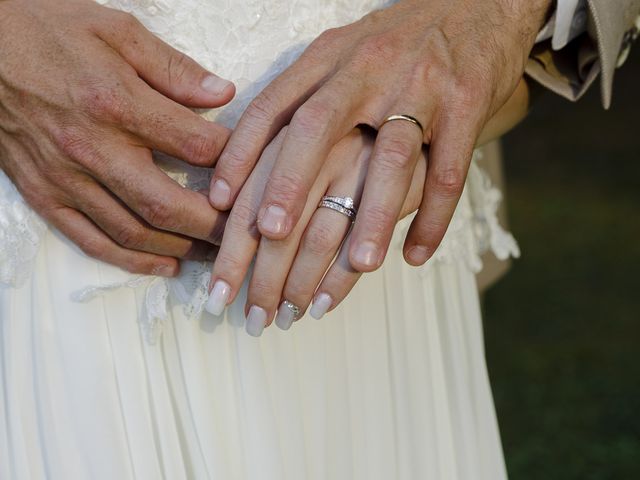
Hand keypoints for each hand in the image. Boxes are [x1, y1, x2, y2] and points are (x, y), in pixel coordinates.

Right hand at [0, 0, 234, 275]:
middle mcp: (93, 149)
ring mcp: (66, 178)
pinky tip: (164, 265)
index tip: (257, 172)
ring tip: (217, 254)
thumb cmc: (46, 30)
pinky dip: (132, 261)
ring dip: (181, 249)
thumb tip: (223, 95)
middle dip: (215, 226)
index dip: (235, 163)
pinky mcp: (45, 195)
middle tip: (247, 234)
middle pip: (169, 204)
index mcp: (117, 102)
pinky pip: (92, 240)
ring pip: (134, 232)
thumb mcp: (116, 29)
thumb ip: (173, 67)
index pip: (195, 146)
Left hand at [208, 0, 549, 271]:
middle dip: (288, 185)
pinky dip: (434, 218)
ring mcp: (419, 86)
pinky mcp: (467, 104)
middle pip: (317, 130)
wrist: (476, 5)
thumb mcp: (343, 54)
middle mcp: (367, 68)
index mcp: (328, 57)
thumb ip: (306, 96)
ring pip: (392, 159)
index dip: (240, 155)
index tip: (218, 204)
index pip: (273, 107)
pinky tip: (416, 256)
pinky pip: (449, 170)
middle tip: (269, 238)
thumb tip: (255, 159)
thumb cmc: (398, 43)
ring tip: (359, 266)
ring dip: (373, 218)